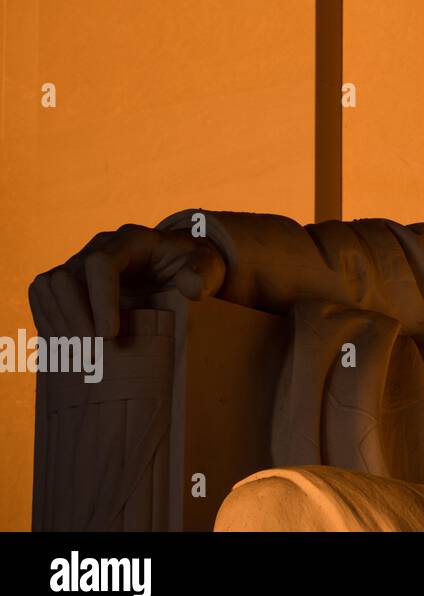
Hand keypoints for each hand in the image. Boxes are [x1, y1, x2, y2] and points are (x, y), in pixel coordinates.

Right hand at [28, 224, 225, 338]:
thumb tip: (191, 288)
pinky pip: (43, 297)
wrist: (178, 262)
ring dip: (59, 323)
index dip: (101, 301)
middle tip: (93, 353)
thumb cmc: (193, 265)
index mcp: (132, 240)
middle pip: (66, 276)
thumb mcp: (208, 266)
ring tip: (79, 355)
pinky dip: (49, 321)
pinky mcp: (69, 279)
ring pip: (47, 286)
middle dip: (76, 317)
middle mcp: (99, 246)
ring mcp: (80, 261)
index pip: (101, 264)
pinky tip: (65, 348)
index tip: (110, 336)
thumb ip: (203, 274)